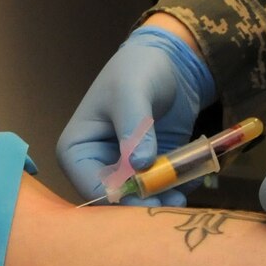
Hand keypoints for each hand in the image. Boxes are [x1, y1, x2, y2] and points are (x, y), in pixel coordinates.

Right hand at [57, 21, 215, 204]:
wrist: (169, 62)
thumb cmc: (137, 70)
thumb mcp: (131, 92)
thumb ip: (134, 128)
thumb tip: (140, 166)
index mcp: (76, 149)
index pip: (91, 186)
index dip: (119, 197)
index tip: (148, 198)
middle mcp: (96, 165)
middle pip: (115, 199)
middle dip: (142, 203)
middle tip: (171, 203)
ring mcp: (125, 170)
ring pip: (139, 198)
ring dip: (161, 200)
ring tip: (182, 195)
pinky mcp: (150, 170)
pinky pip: (160, 189)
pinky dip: (174, 189)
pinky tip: (189, 182)